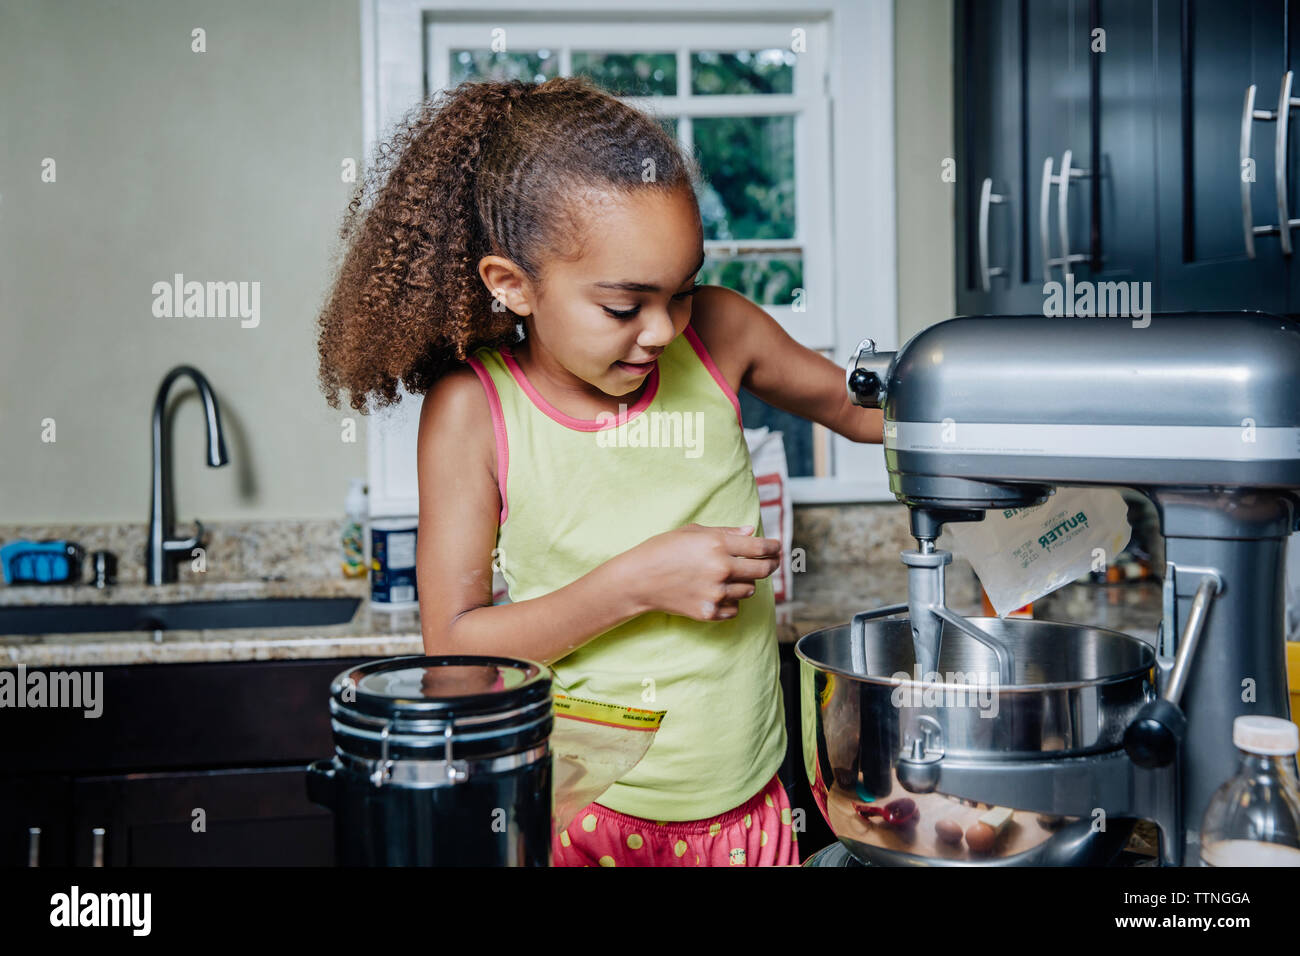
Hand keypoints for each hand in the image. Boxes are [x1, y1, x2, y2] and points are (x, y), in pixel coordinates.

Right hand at [622, 523, 781, 621]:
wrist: (638, 579)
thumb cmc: (662, 550)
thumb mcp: (692, 532)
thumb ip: (725, 532)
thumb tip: (752, 533)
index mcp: (717, 545)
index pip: (760, 548)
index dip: (774, 547)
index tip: (778, 548)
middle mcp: (721, 569)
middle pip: (762, 570)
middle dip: (770, 565)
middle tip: (769, 563)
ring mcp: (716, 593)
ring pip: (749, 590)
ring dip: (746, 583)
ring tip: (732, 577)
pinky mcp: (709, 611)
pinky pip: (735, 608)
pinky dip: (732, 601)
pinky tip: (720, 593)